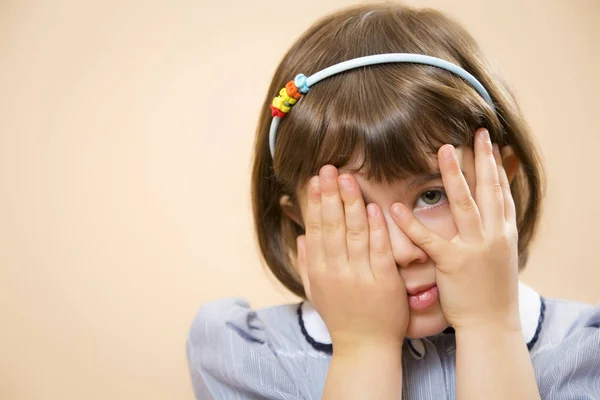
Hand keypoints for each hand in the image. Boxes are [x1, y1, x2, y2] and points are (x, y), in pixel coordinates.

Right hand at [296, 165, 408, 354]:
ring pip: (354, 232)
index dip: (315, 203)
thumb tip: (301, 237)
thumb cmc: (341, 319)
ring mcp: (359, 276)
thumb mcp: (316, 292)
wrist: (365, 349)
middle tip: (328, 169)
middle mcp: (336, 271)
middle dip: (330, 194)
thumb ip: (306, 264)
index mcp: (319, 271)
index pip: (316, 229)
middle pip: (332, 226)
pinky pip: (379, 249)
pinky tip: (372, 206)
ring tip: (347, 178)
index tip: (315, 180)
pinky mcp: (383, 281)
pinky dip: (376, 227)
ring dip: (350, 203)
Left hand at [390, 128, 520, 332]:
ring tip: (444, 151)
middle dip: (482, 159)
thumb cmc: (492, 290)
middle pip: (488, 190)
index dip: (496, 165)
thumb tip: (488, 209)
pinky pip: (430, 240)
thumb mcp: (501, 255)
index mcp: (505, 233)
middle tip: (475, 132)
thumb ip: (494, 229)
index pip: (501, 192)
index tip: (490, 140)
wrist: (493, 324)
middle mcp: (495, 236)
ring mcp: (476, 249)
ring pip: (465, 205)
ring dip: (454, 176)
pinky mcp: (454, 264)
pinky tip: (397, 206)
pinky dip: (412, 223)